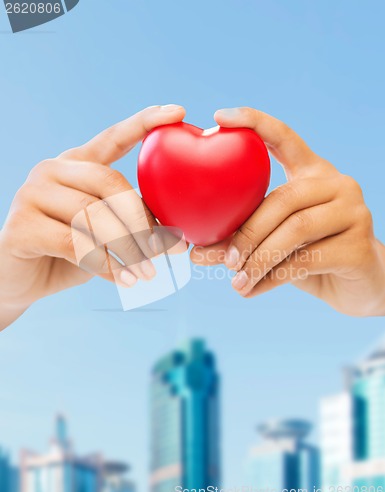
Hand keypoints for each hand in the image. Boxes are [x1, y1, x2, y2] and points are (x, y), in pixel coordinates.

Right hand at [0, 105, 185, 329]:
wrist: (23, 280)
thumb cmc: (71, 252)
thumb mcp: (104, 232)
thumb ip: (129, 222)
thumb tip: (176, 237)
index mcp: (76, 164)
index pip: (112, 138)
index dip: (144, 123)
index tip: (178, 112)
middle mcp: (52, 170)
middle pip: (109, 182)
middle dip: (141, 220)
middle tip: (165, 249)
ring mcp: (31, 194)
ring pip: (93, 215)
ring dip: (128, 248)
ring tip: (148, 272)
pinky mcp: (21, 226)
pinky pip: (74, 244)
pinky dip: (105, 265)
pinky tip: (125, 280)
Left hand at [191, 107, 384, 316]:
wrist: (362, 285)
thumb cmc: (311, 256)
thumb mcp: (275, 243)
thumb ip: (243, 240)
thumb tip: (195, 251)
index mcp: (313, 173)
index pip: (285, 137)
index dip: (254, 122)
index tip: (219, 116)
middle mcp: (337, 184)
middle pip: (283, 198)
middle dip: (247, 232)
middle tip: (224, 259)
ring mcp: (353, 212)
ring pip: (294, 231)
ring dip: (258, 259)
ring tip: (236, 281)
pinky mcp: (359, 246)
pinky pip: (306, 261)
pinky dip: (272, 278)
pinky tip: (252, 290)